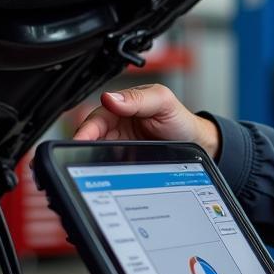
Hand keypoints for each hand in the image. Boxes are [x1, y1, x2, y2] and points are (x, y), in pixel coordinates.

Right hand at [72, 84, 219, 157]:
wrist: (197, 143)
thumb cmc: (180, 119)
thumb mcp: (163, 102)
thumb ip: (139, 99)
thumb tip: (110, 98)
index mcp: (121, 106)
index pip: (97, 118)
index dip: (86, 129)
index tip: (80, 140)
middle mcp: (117, 124)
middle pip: (92, 136)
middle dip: (81, 146)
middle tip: (76, 157)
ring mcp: (120, 143)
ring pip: (97, 151)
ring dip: (90, 159)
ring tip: (84, 167)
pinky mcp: (125, 158)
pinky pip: (110, 163)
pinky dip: (103, 168)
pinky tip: (101, 174)